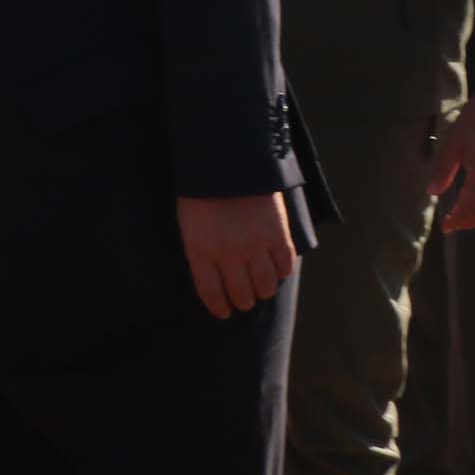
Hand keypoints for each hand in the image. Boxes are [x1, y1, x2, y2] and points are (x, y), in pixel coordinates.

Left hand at [175, 192, 296, 318]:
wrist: (229, 162)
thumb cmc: (203, 192)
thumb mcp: (189, 224)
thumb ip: (200, 251)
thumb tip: (214, 277)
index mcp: (200, 251)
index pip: (211, 293)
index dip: (219, 307)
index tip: (224, 312)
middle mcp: (228, 254)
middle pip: (240, 294)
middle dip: (242, 301)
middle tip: (244, 300)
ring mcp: (254, 245)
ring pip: (264, 285)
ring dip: (263, 291)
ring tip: (261, 288)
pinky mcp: (277, 234)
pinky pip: (284, 265)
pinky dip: (281, 272)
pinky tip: (277, 270)